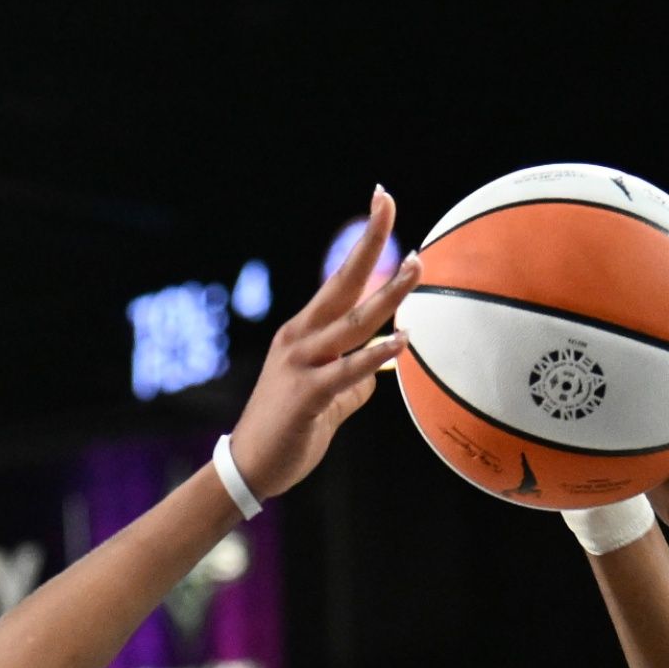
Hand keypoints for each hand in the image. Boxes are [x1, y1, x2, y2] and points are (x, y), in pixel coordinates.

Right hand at [225, 187, 422, 498]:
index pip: (340, 278)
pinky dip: (374, 355)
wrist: (251, 466)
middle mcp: (301, 338)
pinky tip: (401, 341)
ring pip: (352, 322)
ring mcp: (301, 364)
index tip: (381, 202)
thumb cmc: (289, 428)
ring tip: (417, 268)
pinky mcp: (306, 395)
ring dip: (388, 294)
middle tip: (387, 202)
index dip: (364, 243)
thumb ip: (354, 379)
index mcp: (306, 332)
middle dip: (369, 242)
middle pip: (342, 282)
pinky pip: (346, 371)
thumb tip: (382, 368)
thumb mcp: (328, 396)